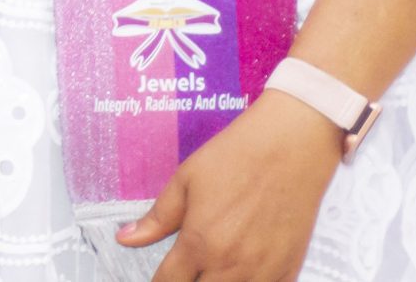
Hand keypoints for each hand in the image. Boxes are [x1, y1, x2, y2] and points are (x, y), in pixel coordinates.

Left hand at [117, 96, 343, 281]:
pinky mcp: (289, 270)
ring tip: (209, 271)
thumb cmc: (236, 157)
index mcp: (200, 243)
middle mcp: (231, 265)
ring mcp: (263, 272)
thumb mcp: (185, 181)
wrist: (290, 147)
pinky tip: (240, 274)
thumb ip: (157, 218)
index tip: (158, 279)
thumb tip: (125, 239)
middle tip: (185, 271)